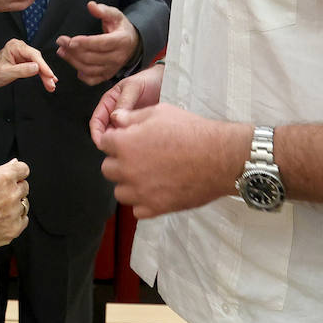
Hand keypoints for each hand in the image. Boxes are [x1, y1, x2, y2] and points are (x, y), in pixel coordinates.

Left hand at [0, 38, 57, 106]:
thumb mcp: (7, 73)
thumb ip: (22, 70)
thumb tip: (36, 67)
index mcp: (14, 46)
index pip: (33, 55)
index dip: (43, 65)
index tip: (49, 74)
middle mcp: (20, 48)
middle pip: (38, 59)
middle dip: (45, 72)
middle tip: (51, 83)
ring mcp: (23, 54)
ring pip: (38, 64)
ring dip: (45, 75)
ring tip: (51, 85)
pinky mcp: (24, 61)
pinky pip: (35, 68)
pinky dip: (41, 75)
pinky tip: (47, 81)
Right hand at [0, 159, 30, 252]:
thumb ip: (0, 169)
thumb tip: (13, 163)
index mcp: (3, 177)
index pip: (23, 169)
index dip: (18, 173)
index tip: (15, 177)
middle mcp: (11, 194)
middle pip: (25, 187)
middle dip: (14, 190)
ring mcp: (14, 212)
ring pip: (24, 204)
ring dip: (15, 205)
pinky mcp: (15, 228)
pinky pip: (23, 220)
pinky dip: (14, 220)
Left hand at [56, 1, 139, 85]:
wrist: (132, 44)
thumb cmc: (120, 28)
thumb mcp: (115, 15)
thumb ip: (103, 10)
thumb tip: (91, 5)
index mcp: (121, 41)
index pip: (101, 44)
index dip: (84, 43)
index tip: (70, 40)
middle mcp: (118, 57)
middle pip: (92, 57)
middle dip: (73, 50)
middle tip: (60, 42)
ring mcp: (113, 68)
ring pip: (89, 69)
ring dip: (73, 61)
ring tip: (62, 51)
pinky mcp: (107, 76)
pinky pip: (92, 80)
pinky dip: (81, 74)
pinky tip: (74, 64)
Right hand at [89, 64, 163, 146]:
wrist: (168, 82)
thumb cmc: (150, 80)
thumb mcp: (134, 86)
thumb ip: (124, 100)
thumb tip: (115, 117)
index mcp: (110, 102)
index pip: (97, 120)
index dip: (97, 133)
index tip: (101, 142)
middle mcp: (117, 113)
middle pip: (106, 132)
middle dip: (109, 141)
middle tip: (117, 147)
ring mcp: (128, 121)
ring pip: (119, 137)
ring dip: (122, 142)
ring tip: (130, 144)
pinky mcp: (139, 127)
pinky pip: (133, 137)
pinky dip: (134, 142)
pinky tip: (139, 142)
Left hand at [96, 103, 243, 218]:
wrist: (219, 157)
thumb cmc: (190, 131)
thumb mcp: (159, 112)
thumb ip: (132, 117)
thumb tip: (116, 119)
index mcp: (125, 144)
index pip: (104, 143)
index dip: (116, 139)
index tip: (128, 139)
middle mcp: (127, 169)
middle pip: (108, 168)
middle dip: (119, 161)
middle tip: (138, 156)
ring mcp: (140, 192)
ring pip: (120, 191)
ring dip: (128, 183)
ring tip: (147, 175)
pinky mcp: (155, 208)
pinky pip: (137, 210)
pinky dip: (143, 202)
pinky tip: (156, 190)